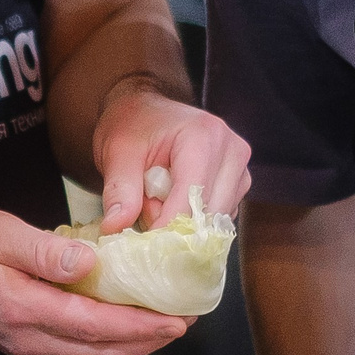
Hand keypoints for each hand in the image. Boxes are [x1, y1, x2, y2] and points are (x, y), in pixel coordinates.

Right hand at [0, 208, 187, 354]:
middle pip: (103, 350)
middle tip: (188, 321)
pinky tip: (128, 326)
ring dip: (135, 345)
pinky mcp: (30, 344)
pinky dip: (112, 342)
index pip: (95, 324)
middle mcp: (31, 337)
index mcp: (25, 308)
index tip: (177, 318)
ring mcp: (30, 346)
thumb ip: (42, 250)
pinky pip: (80, 350)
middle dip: (149, 340)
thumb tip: (88, 262)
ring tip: (168, 325)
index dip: (140, 325)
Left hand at [92, 82, 251, 231]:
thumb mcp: (117, 152)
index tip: (141, 244)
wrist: (144, 110)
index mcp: (204, 136)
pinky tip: (170, 205)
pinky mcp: (237, 185)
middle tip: (143, 215)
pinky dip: (193, 222)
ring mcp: (239, 169)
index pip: (192, 196)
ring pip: (216, 220)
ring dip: (183, 224)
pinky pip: (218, 218)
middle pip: (209, 212)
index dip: (166, 225)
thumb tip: (115, 227)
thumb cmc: (132, 125)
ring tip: (155, 202)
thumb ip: (119, 190)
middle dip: (174, 224)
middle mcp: (232, 151)